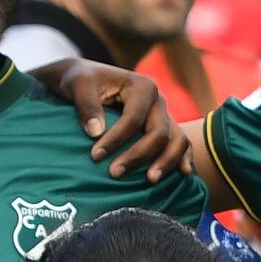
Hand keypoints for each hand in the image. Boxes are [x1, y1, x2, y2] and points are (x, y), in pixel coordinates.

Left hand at [56, 65, 190, 178]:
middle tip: (114, 173)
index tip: (95, 156)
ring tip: (150, 181)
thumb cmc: (81, 81)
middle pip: (159, 133)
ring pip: (177, 141)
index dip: (116, 139)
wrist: (89, 81)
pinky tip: (182, 175)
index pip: (134, 118)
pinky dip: (183, 159)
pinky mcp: (165, 128)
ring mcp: (165, 116)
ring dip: (166, 163)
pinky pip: (181, 145)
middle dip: (138, 155)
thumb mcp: (77, 85)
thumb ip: (86, 105)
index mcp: (142, 87)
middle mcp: (158, 101)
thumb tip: (96, 132)